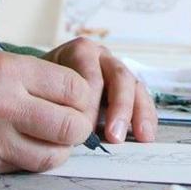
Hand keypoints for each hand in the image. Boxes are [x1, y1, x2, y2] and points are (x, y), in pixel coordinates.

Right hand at [0, 50, 93, 173]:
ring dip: (57, 149)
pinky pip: (23, 167)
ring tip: (48, 138)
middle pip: (71, 125)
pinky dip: (31, 160)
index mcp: (5, 70)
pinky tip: (22, 147)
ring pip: (52, 155)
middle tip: (70, 122)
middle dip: (77, 125)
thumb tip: (64, 91)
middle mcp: (3, 104)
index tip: (76, 97)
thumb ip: (23, 75)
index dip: (82, 95)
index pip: (72, 87)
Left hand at [42, 37, 157, 144]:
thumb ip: (55, 103)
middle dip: (120, 107)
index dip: (89, 103)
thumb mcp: (44, 89)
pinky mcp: (130, 87)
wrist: (45, 84)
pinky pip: (143, 99)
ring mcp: (119, 71)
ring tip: (141, 137)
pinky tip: (146, 135)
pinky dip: (146, 117)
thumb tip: (71, 130)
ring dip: (138, 113)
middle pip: (119, 77)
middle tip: (114, 135)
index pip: (91, 76)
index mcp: (81, 52)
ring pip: (135, 87)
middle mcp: (103, 57)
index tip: (83, 128)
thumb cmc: (44, 89)